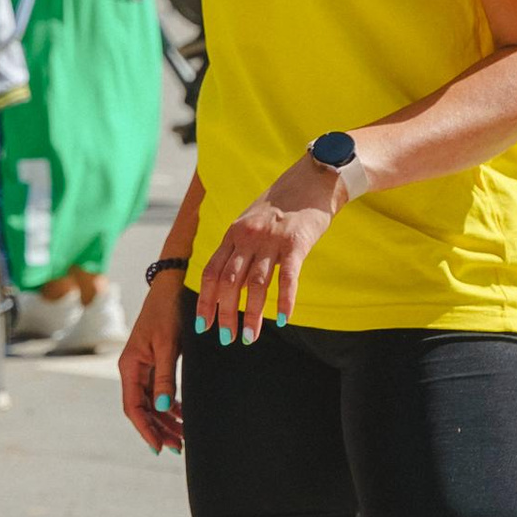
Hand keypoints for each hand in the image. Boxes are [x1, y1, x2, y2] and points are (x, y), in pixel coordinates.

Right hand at [120, 275, 185, 454]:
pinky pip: (159, 391)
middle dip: (159, 429)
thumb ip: (165, 377)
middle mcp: (133, 369)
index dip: (146, 429)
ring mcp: (143, 367)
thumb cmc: (168, 311)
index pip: (134, 407)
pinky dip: (170, 406)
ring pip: (152, 402)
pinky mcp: (155, 362)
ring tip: (183, 437)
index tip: (160, 447)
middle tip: (178, 447)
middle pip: (142, 409)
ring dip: (166, 420)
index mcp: (129, 366)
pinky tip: (183, 415)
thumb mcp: (168, 345)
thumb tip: (165, 408)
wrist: (172, 286)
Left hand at [195, 159, 339, 340]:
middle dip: (225, 313)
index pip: (211, 272)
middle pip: (229, 282)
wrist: (313, 178)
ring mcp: (271, 240)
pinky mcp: (296, 243)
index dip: (205, 300)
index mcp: (234, 234)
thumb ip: (240, 247)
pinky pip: (287, 277)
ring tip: (249, 337)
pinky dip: (284, 300)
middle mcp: (247, 237)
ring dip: (251, 314)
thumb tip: (230, 280)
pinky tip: (283, 319)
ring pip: (255, 284)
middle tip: (226, 338)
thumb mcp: (252, 221)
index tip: (203, 324)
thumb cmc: (284, 204)